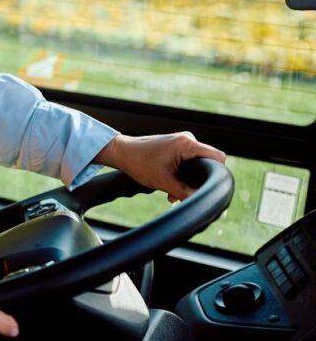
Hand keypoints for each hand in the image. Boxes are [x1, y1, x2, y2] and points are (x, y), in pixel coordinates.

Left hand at [94, 132, 226, 202]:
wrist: (121, 153)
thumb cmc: (139, 163)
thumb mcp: (163, 182)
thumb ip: (185, 191)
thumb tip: (200, 201)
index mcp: (187, 144)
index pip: (218, 158)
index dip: (217, 174)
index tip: (207, 188)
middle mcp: (187, 140)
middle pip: (207, 163)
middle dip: (197, 181)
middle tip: (183, 194)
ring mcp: (182, 142)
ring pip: (197, 165)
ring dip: (187, 181)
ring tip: (173, 194)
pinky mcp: (176, 147)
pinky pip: (188, 162)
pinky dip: (182, 176)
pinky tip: (171, 188)